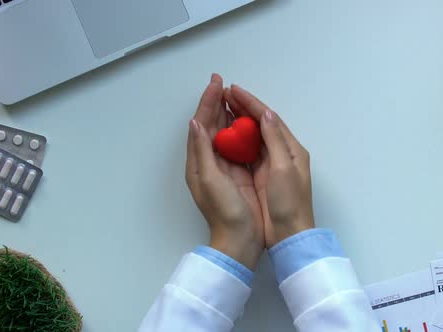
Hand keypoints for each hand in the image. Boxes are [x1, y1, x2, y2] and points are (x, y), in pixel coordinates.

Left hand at [185, 74, 263, 269]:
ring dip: (227, 113)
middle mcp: (209, 161)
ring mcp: (224, 167)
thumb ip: (203, 151)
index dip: (207, 102)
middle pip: (211, 125)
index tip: (215, 83)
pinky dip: (240, 129)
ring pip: (224, 133)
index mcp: (199, 162)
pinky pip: (236, 145)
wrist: (240, 239)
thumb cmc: (225, 211)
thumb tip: (196, 122)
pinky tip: (246, 120)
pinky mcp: (237, 173)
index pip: (202, 124)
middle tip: (223, 82)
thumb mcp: (210, 179)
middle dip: (216, 103)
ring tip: (232, 95)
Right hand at [224, 85, 314, 247]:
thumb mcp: (284, 168)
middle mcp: (281, 153)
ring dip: (237, 121)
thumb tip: (265, 114)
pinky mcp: (260, 176)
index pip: (269, 118)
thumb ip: (275, 140)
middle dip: (242, 108)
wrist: (289, 234)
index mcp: (291, 148)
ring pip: (252, 136)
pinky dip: (236, 140)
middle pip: (260, 124)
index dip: (250, 103)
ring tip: (221, 107)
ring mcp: (270, 165)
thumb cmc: (289, 202)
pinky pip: (247, 152)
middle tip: (223, 93)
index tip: (233, 89)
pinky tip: (225, 134)